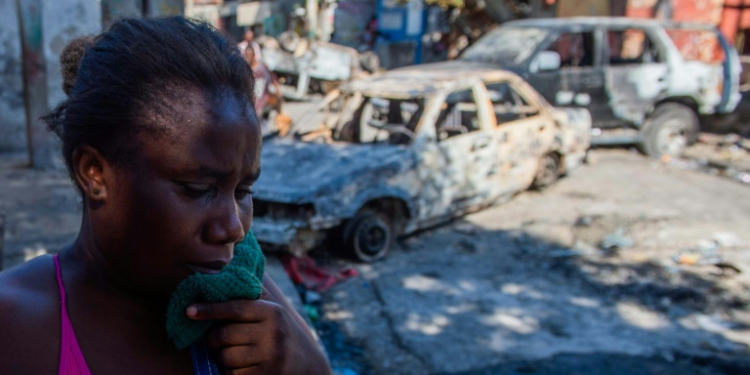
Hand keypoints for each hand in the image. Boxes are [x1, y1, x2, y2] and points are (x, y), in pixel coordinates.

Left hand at [187, 284, 330, 374]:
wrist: (308, 364)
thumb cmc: (280, 332)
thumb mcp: (273, 310)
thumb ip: (252, 293)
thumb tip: (221, 272)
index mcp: (272, 311)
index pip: (235, 308)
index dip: (210, 309)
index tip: (189, 310)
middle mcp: (273, 332)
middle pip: (224, 335)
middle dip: (213, 340)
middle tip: (215, 340)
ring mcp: (271, 356)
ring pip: (226, 358)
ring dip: (221, 358)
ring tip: (231, 354)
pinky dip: (230, 373)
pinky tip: (241, 367)